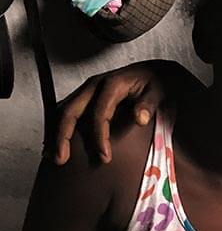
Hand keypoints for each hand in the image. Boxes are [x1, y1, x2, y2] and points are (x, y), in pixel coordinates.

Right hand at [52, 60, 179, 164]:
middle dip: (62, 136)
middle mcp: (95, 85)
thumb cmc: (157, 82)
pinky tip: (55, 143)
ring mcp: (87, 90)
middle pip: (70, 110)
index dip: (99, 137)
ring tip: (52, 155)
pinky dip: (58, 127)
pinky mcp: (86, 95)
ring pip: (63, 110)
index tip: (104, 156)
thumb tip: (139, 118)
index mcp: (113, 84)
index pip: (99, 113)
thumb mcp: (160, 90)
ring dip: (55, 133)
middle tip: (61, 159)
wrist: (155, 71)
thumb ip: (149, 104)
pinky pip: (66, 110)